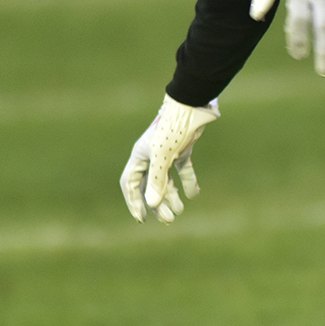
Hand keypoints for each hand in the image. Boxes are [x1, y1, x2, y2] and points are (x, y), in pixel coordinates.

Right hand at [120, 95, 220, 222]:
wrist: (192, 105)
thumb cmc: (173, 128)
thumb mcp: (163, 156)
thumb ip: (157, 180)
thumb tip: (152, 205)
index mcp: (140, 157)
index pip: (131, 183)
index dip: (134, 201)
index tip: (142, 218)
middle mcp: (151, 156)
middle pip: (150, 185)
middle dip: (157, 204)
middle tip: (168, 220)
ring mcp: (167, 152)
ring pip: (166, 180)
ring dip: (171, 196)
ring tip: (179, 211)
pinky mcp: (183, 149)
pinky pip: (183, 169)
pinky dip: (187, 182)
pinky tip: (193, 194)